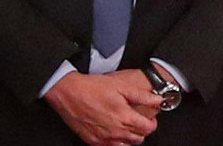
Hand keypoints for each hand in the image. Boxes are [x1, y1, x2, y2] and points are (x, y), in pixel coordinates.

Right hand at [43, 71, 162, 144]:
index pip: (148, 128)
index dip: (151, 123)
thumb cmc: (90, 87)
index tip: (148, 118)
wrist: (66, 91)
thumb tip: (158, 100)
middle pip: (139, 138)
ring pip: (126, 145)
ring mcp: (104, 138)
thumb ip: (142, 95)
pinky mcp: (93, 141)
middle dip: (140, 129)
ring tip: (123, 126)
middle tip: (135, 120)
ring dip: (129, 137)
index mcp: (125, 116)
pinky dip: (115, 142)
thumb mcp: (119, 85)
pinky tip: (111, 131)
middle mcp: (116, 130)